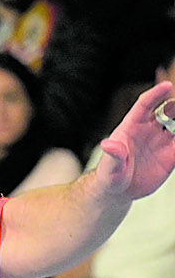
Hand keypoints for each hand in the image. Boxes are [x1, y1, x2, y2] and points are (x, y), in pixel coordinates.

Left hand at [92, 80, 174, 202]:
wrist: (119, 191)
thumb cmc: (109, 175)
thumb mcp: (109, 167)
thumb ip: (113, 155)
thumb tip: (108, 144)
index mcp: (132, 126)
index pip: (145, 104)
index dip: (155, 94)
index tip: (167, 86)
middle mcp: (149, 129)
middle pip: (168, 109)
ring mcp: (162, 141)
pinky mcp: (171, 155)